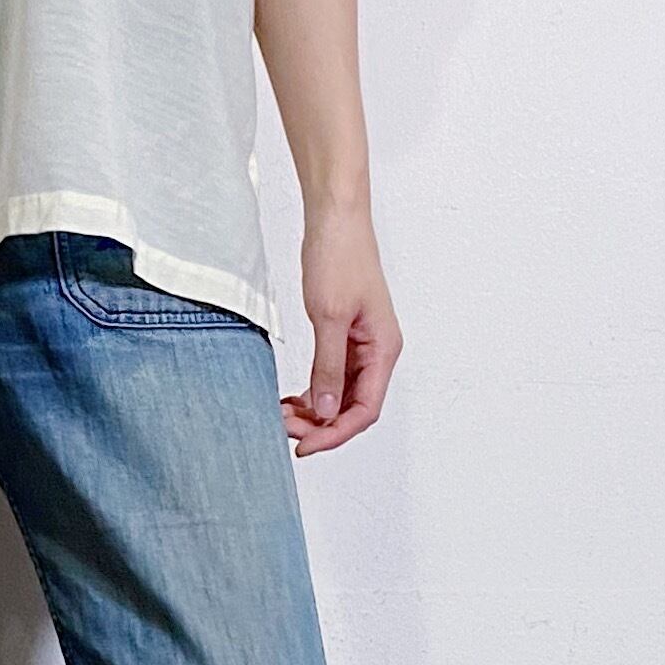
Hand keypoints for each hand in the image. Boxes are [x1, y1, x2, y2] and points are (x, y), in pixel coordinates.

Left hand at [282, 203, 400, 455]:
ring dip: (314, 411)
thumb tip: (326, 412)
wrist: (335, 218)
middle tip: (282, 428)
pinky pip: (332, 376)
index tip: (303, 446)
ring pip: (340, 395)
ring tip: (281, 416)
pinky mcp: (344, 335)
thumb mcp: (329, 317)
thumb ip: (328, 367)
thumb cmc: (339, 257)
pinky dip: (312, 392)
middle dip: (320, 425)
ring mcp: (361, 345)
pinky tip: (290, 399)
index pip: (364, 410)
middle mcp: (377, 352)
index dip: (334, 434)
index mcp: (383, 350)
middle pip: (353, 408)